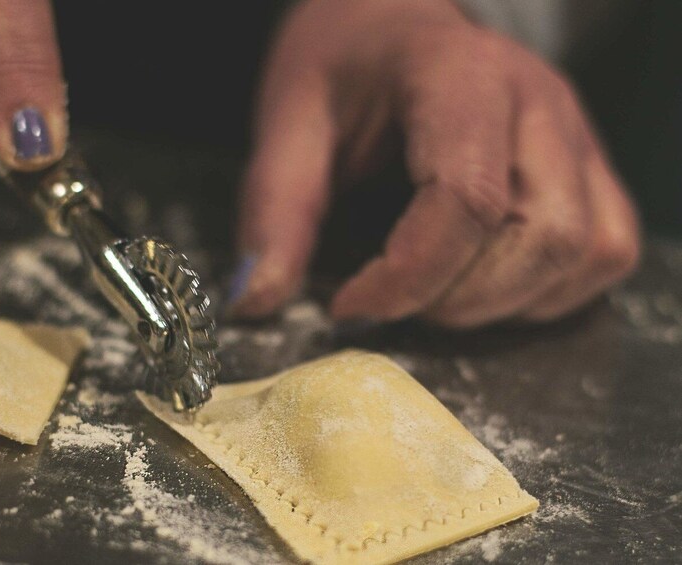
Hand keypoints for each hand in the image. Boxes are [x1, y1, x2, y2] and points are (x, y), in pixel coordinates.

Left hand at [231, 0, 639, 326]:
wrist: (395, 22)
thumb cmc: (344, 68)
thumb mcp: (290, 122)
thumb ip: (275, 210)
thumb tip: (253, 302)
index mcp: (459, 76)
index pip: (465, 198)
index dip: (406, 276)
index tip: (348, 306)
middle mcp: (538, 103)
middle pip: (542, 236)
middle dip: (459, 299)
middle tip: (393, 299)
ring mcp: (576, 135)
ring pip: (583, 251)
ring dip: (506, 302)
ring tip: (437, 293)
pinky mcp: (591, 168)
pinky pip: (606, 251)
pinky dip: (550, 292)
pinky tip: (489, 283)